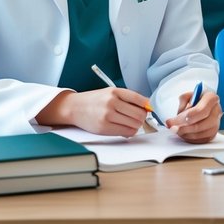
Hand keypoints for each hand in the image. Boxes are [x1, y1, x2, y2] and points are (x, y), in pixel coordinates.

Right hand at [36, 87, 150, 136]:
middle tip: (139, 118)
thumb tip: (146, 108)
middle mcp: (111, 102)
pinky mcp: (104, 128)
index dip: (147, 106)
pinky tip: (125, 128)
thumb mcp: (110, 92)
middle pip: (139, 114)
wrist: (74, 107)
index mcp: (115, 91)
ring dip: (137, 126)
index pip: (140, 99)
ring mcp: (107, 115)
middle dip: (142, 118)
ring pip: (134, 124)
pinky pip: (126, 132)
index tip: (149, 109)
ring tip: (131, 123)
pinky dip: (130, 132)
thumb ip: (128, 98)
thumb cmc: (94, 100)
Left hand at [167, 90, 222, 143]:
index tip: (177, 120)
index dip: (189, 117)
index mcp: (211, 98)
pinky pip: (202, 139)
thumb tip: (179, 115)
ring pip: (201, 133)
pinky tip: (184, 133)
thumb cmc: (195, 100)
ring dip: (186, 134)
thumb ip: (182, 102)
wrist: (202, 106)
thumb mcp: (187, 96)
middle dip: (185, 128)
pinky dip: (191, 139)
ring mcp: (216, 123)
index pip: (201, 110)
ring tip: (177, 130)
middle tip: (172, 128)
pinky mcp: (213, 132)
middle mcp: (216, 110)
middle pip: (201, 124)